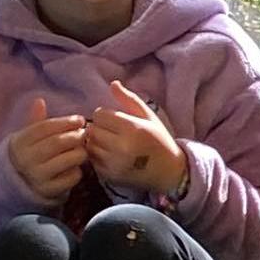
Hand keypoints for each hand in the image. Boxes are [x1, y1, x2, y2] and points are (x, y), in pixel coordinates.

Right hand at [5, 94, 89, 205]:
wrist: (22, 186)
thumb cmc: (31, 155)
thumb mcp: (28, 138)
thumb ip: (36, 121)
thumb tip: (39, 100)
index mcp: (19, 143)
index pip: (45, 127)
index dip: (65, 122)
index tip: (80, 120)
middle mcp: (26, 160)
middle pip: (58, 142)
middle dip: (76, 136)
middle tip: (85, 133)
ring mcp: (37, 177)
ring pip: (69, 159)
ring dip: (80, 152)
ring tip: (82, 149)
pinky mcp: (50, 190)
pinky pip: (73, 177)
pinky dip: (79, 170)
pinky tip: (75, 166)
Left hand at [85, 80, 186, 197]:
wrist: (169, 171)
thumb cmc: (159, 140)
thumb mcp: (149, 117)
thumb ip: (129, 99)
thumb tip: (113, 84)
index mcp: (133, 129)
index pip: (100, 114)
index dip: (105, 115)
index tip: (115, 120)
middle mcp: (122, 147)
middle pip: (93, 130)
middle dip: (99, 128)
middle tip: (112, 132)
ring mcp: (115, 163)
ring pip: (90, 145)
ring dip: (96, 142)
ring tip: (110, 143)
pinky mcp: (110, 175)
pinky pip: (92, 160)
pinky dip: (98, 156)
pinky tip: (110, 155)